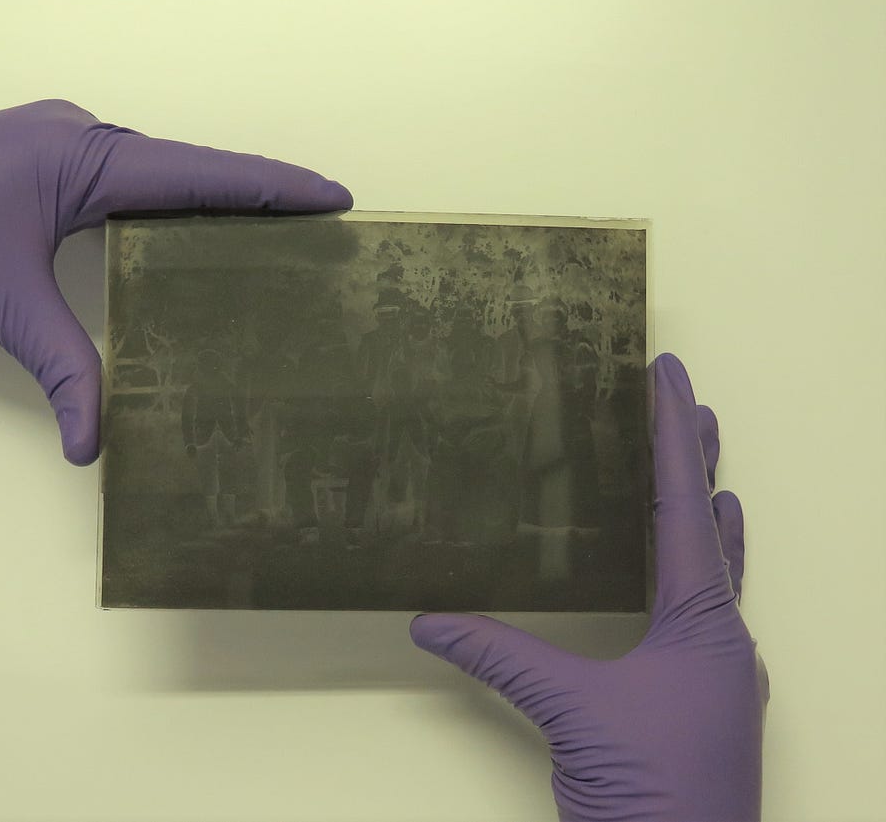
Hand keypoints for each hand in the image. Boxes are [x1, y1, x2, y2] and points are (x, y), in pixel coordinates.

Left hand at [0, 100, 350, 464]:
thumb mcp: (0, 302)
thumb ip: (60, 369)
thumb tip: (93, 443)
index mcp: (84, 158)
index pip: (200, 173)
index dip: (272, 184)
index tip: (331, 195)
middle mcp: (84, 140)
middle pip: (195, 166)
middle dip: (262, 189)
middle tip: (323, 218)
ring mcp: (66, 145)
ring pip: (165, 171)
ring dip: (220, 194)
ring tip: (278, 226)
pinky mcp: (52, 162)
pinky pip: (135, 178)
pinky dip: (177, 202)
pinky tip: (195, 232)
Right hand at [411, 353, 768, 821]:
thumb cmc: (654, 797)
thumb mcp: (572, 712)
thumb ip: (502, 657)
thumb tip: (433, 620)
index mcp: (704, 625)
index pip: (686, 508)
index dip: (675, 436)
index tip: (671, 377)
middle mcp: (723, 641)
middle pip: (712, 529)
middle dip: (699, 461)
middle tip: (692, 403)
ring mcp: (717, 674)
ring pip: (715, 572)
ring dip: (707, 516)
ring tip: (706, 471)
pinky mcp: (700, 702)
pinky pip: (706, 615)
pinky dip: (699, 574)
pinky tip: (687, 574)